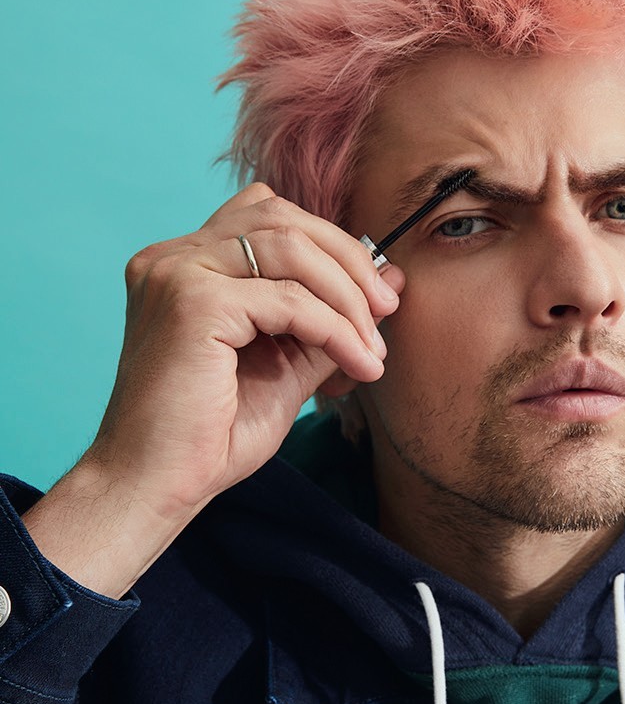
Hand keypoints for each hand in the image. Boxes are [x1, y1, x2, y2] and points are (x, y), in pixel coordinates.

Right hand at [23, 185, 403, 595]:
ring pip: (290, 249)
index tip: (373, 295)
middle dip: (346, 259)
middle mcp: (173, 257)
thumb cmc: (210, 436)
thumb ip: (328, 320)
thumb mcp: (285, 366)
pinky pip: (290, 300)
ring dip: (347, 295)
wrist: (155, 487)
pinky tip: (356, 363)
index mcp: (186, 264)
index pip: (268, 216)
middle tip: (386, 308)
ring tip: (372, 347)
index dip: (329, 245)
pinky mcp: (193, 303)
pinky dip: (335, 329)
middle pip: (280, 217)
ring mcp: (178, 273)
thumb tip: (390, 280)